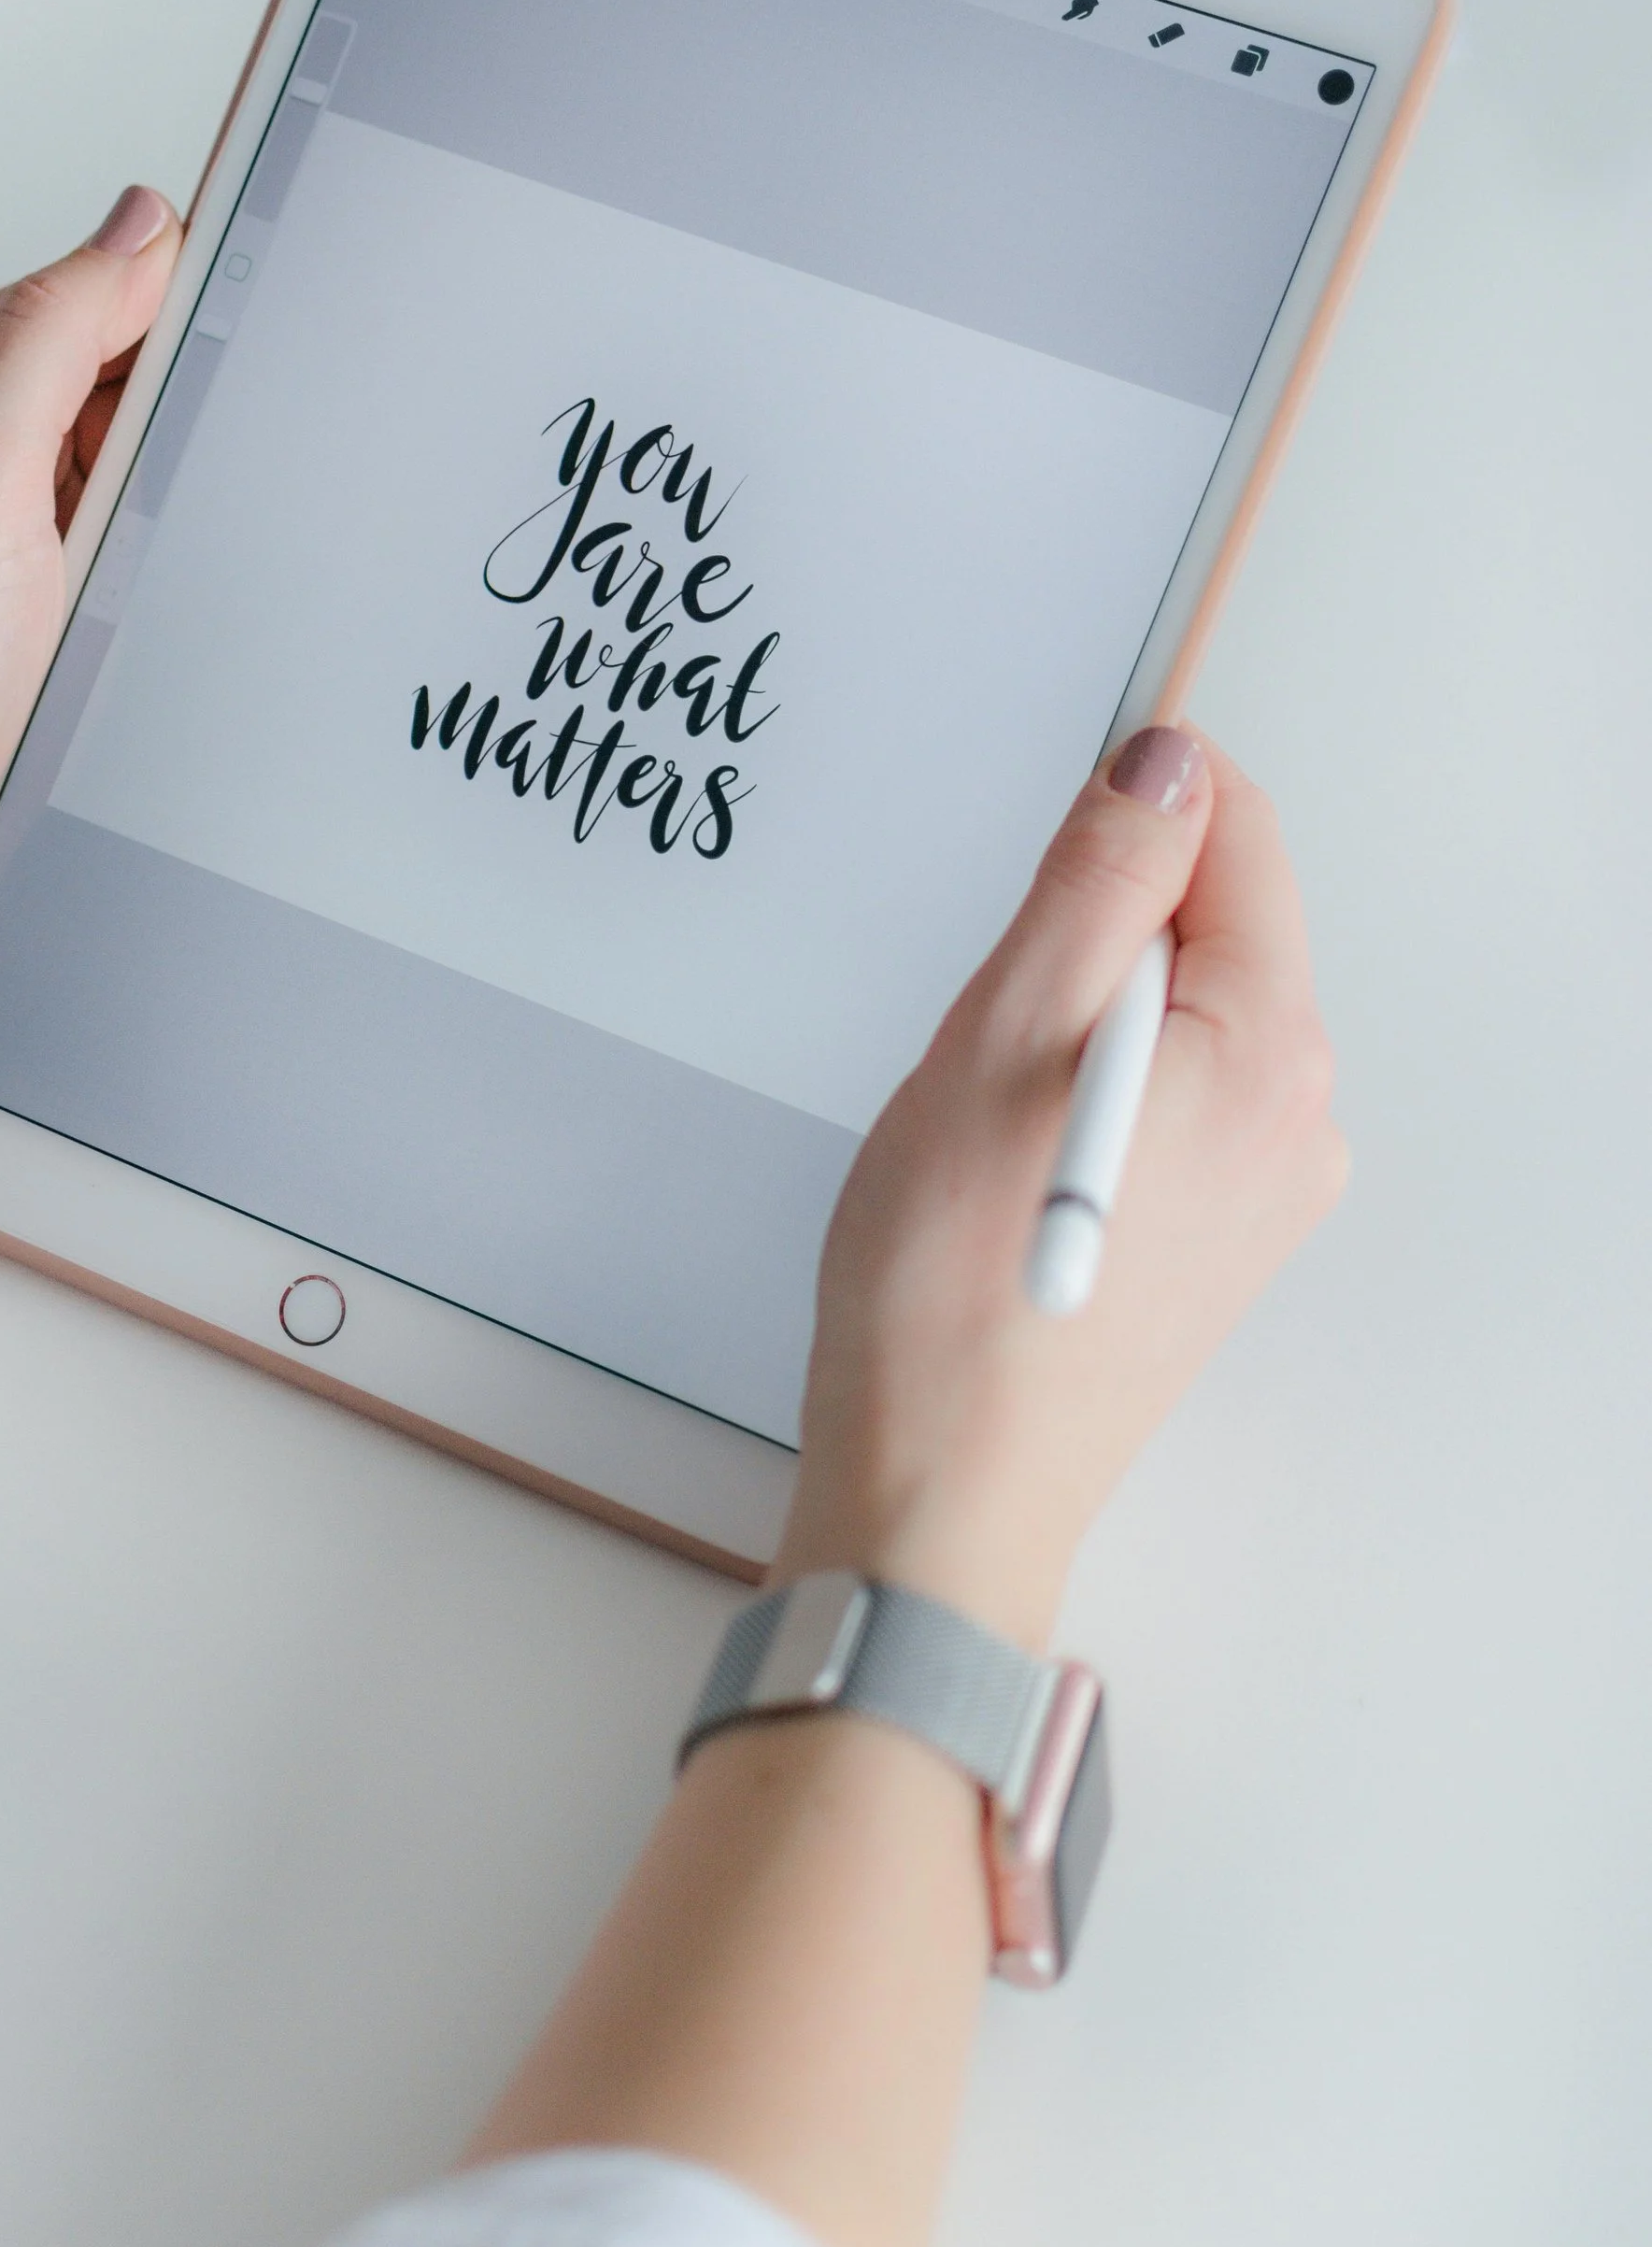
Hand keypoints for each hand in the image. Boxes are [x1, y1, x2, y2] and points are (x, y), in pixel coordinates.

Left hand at [0, 187, 181, 1137]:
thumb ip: (54, 336)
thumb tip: (138, 227)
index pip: (93, 293)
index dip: (171, 326)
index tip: (215, 373)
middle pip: (126, 384)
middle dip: (169, 436)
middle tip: (139, 513)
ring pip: (136, 474)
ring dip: (160, 516)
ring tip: (118, 581)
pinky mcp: (28, 603)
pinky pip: (127, 554)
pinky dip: (148, 577)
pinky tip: (128, 618)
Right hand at [778, 724, 1347, 1644]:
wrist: (944, 1482)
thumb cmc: (957, 1279)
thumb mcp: (1007, 1027)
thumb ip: (1100, 878)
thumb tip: (1164, 763)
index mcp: (1271, 1047)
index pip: (1238, 836)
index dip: (1132, 807)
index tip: (1040, 857)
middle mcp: (1302, 1116)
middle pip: (1211, 927)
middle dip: (1092, 938)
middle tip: (993, 1032)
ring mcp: (1267, 1186)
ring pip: (1178, 1015)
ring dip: (1080, 1023)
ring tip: (997, 1120)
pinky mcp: (1217, 1237)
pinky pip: (1165, 1101)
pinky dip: (1089, 1096)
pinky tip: (1017, 1171)